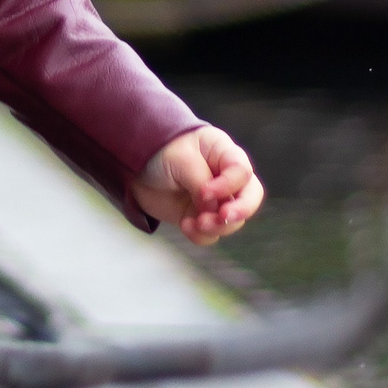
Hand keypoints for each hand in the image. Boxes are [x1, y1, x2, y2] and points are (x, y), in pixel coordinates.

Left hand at [135, 125, 263, 245]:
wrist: (136, 167)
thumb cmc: (162, 151)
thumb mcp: (181, 159)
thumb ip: (200, 181)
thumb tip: (214, 209)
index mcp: (225, 154)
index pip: (242, 172)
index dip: (229, 186)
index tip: (205, 192)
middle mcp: (226, 178)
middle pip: (251, 197)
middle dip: (241, 210)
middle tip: (222, 217)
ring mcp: (215, 200)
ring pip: (233, 221)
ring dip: (216, 226)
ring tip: (194, 223)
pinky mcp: (201, 217)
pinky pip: (211, 234)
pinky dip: (201, 235)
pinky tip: (185, 226)